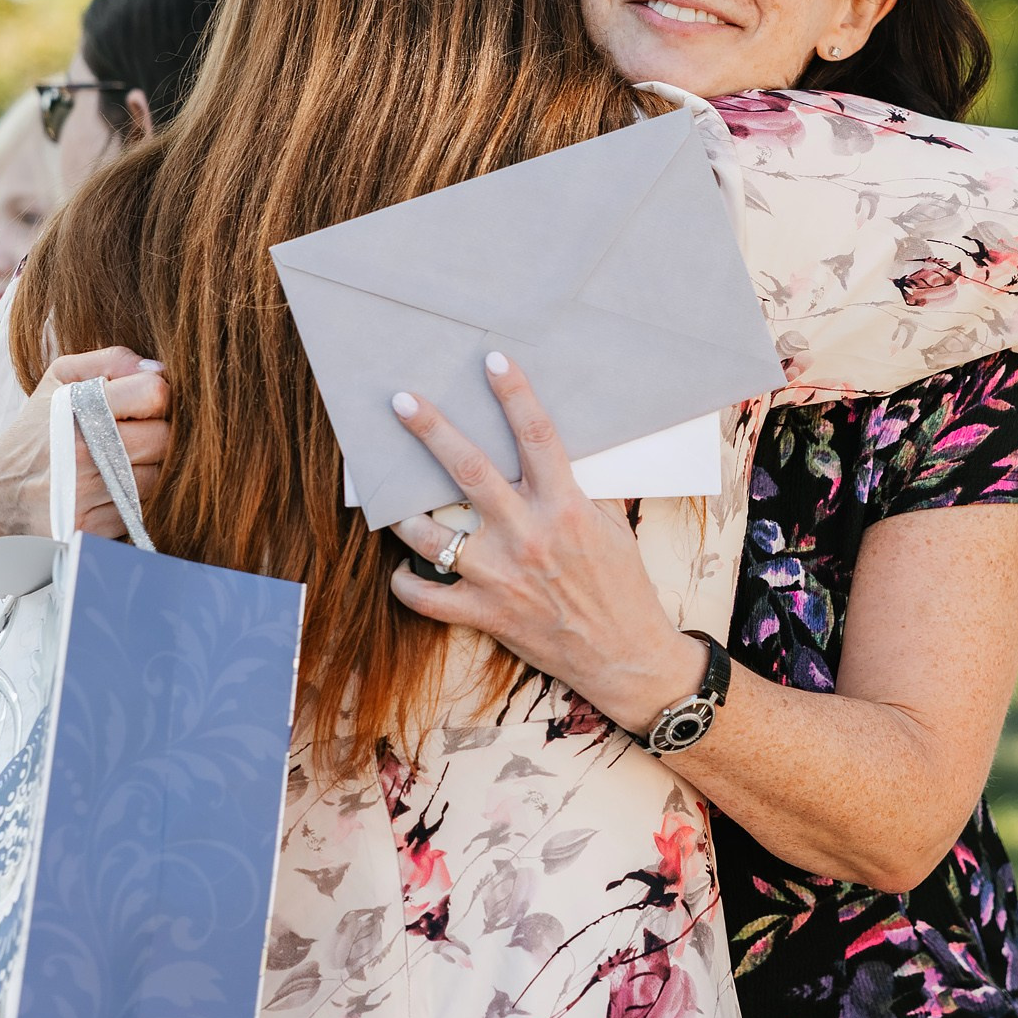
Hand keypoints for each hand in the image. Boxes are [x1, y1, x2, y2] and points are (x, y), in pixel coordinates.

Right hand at [0, 346, 171, 544]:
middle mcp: (81, 452)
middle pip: (164, 439)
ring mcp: (85, 494)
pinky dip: (128, 501)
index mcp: (77, 408)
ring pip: (156, 478)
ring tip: (115, 463)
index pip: (154, 394)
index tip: (143, 404)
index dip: (157, 396)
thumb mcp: (59, 379)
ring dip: (145, 470)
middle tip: (132, 436)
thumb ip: (111, 361)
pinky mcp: (89, 528)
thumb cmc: (36, 429)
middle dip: (156, 434)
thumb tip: (159, 370)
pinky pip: (138, 511)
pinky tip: (104, 492)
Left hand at [386, 353, 706, 734]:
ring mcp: (501, 577)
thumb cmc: (623, 585)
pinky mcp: (485, 615)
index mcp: (566, 507)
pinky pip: (425, 596)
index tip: (493, 360)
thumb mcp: (614, 525)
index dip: (515, 393)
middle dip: (432, 431)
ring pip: (432, 533)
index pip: (537, 436)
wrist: (625, 657)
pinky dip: (406, 580)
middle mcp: (528, 536)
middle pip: (469, 471)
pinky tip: (403, 567)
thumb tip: (563, 446)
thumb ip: (584, 486)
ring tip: (392, 499)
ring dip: (406, 514)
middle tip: (402, 402)